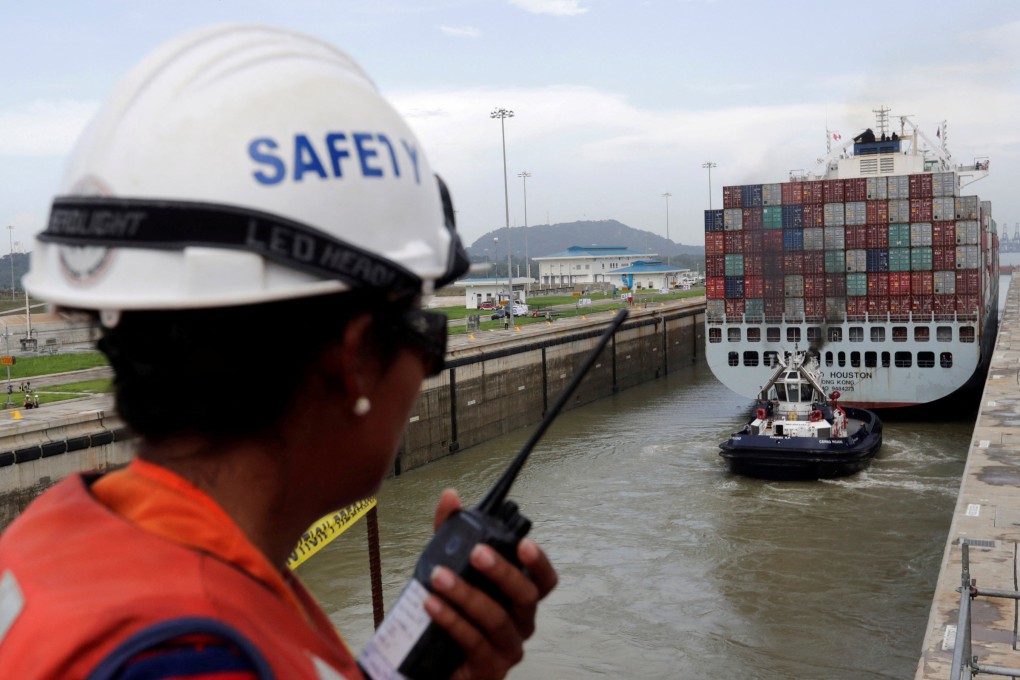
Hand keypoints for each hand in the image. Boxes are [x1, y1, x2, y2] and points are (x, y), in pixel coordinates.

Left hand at [425, 489, 557, 679]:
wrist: (430, 661)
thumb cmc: (450, 612)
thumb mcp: (448, 566)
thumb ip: (449, 532)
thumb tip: (450, 496)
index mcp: (519, 597)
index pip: (544, 579)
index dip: (539, 562)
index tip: (524, 543)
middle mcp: (521, 622)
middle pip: (525, 595)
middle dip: (502, 571)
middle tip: (476, 552)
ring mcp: (507, 647)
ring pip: (497, 618)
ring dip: (467, 594)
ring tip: (439, 577)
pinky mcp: (488, 668)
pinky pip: (474, 641)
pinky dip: (452, 620)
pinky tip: (432, 604)